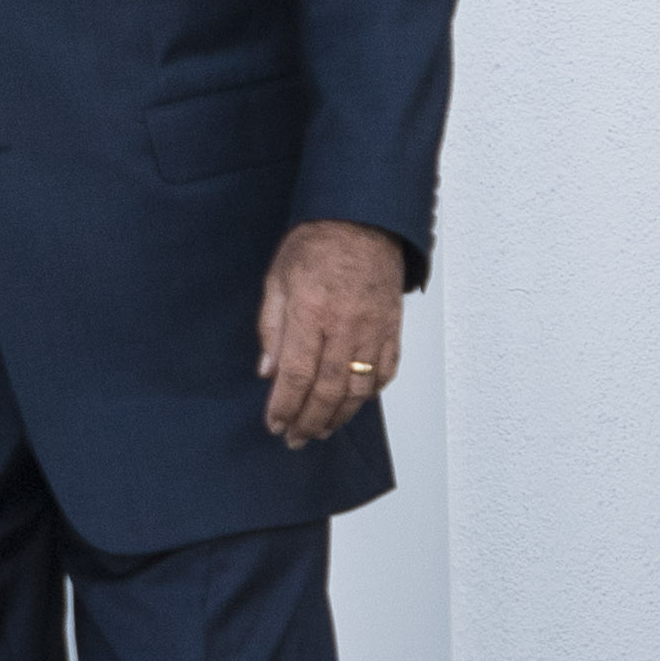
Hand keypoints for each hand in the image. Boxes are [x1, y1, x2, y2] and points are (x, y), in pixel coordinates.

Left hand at [258, 218, 405, 444]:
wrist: (363, 222)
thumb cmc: (315, 245)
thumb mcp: (277, 279)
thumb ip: (271, 327)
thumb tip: (267, 371)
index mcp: (311, 313)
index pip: (296, 374)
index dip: (285, 406)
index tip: (275, 425)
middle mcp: (344, 328)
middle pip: (328, 389)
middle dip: (309, 421)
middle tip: (295, 438)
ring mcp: (373, 331)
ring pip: (359, 388)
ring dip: (339, 416)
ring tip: (321, 430)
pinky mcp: (392, 330)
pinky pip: (384, 372)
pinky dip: (369, 394)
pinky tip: (354, 404)